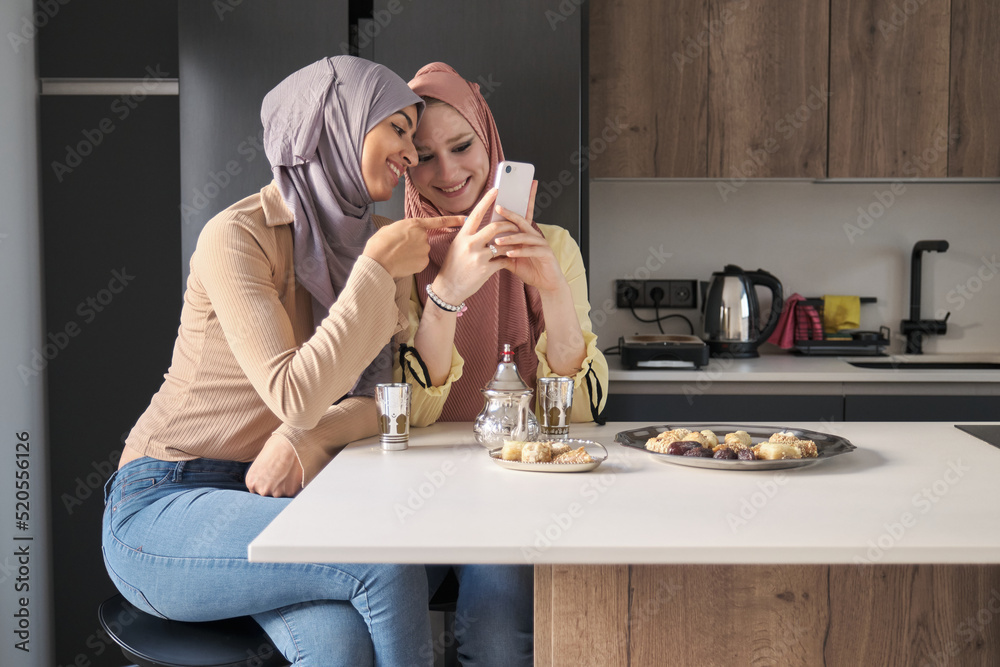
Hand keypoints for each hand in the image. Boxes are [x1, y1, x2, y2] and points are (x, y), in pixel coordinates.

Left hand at [246, 436, 302, 497]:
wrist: (288, 444)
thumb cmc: (274, 447)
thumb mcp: (260, 463)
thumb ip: (261, 475)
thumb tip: (267, 481)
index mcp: (251, 482)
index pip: (258, 490)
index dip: (266, 484)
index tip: (272, 479)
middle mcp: (261, 490)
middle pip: (268, 494)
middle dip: (275, 487)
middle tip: (282, 475)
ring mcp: (275, 493)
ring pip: (280, 494)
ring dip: (284, 487)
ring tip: (288, 472)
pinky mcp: (289, 492)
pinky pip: (291, 492)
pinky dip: (293, 485)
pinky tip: (293, 474)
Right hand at [363, 215, 462, 277]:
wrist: (378, 260)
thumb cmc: (379, 244)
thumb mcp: (390, 228)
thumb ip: (404, 229)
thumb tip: (405, 233)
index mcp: (415, 224)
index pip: (439, 221)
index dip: (454, 220)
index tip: (465, 219)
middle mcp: (423, 236)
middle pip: (424, 240)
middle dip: (415, 244)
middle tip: (400, 248)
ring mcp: (425, 250)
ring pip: (422, 252)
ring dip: (413, 254)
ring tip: (399, 256)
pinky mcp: (424, 263)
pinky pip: (421, 262)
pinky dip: (413, 263)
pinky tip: (403, 263)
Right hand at [430, 188, 518, 303]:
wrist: (448, 288)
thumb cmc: (452, 266)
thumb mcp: (456, 246)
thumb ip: (468, 235)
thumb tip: (476, 221)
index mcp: (462, 236)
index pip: (476, 214)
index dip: (487, 201)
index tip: (496, 190)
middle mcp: (470, 244)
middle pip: (495, 228)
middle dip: (508, 224)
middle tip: (515, 224)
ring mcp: (478, 258)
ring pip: (503, 245)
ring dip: (512, 243)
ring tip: (517, 242)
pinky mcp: (486, 270)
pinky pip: (503, 261)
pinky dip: (509, 259)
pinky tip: (511, 259)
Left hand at [493, 182, 565, 294]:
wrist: (547, 284)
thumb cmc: (531, 270)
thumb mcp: (512, 260)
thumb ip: (501, 252)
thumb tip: (485, 247)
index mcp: (527, 235)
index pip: (521, 216)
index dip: (517, 204)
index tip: (507, 195)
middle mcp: (535, 236)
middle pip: (522, 221)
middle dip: (510, 214)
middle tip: (498, 208)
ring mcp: (542, 244)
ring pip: (525, 236)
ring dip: (510, 238)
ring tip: (497, 240)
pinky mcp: (546, 254)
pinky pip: (531, 250)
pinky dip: (520, 252)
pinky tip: (509, 253)